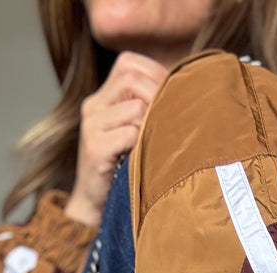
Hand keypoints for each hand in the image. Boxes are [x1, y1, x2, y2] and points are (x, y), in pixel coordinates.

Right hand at [65, 51, 166, 226]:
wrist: (94, 205)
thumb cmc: (122, 169)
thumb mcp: (132, 133)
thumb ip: (147, 110)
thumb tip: (185, 92)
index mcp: (101, 98)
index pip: (128, 63)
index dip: (153, 72)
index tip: (171, 94)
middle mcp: (93, 106)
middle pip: (130, 77)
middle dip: (157, 93)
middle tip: (170, 118)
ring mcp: (91, 126)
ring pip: (134, 107)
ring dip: (152, 124)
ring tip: (155, 143)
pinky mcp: (94, 148)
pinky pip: (129, 133)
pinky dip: (142, 144)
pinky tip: (144, 157)